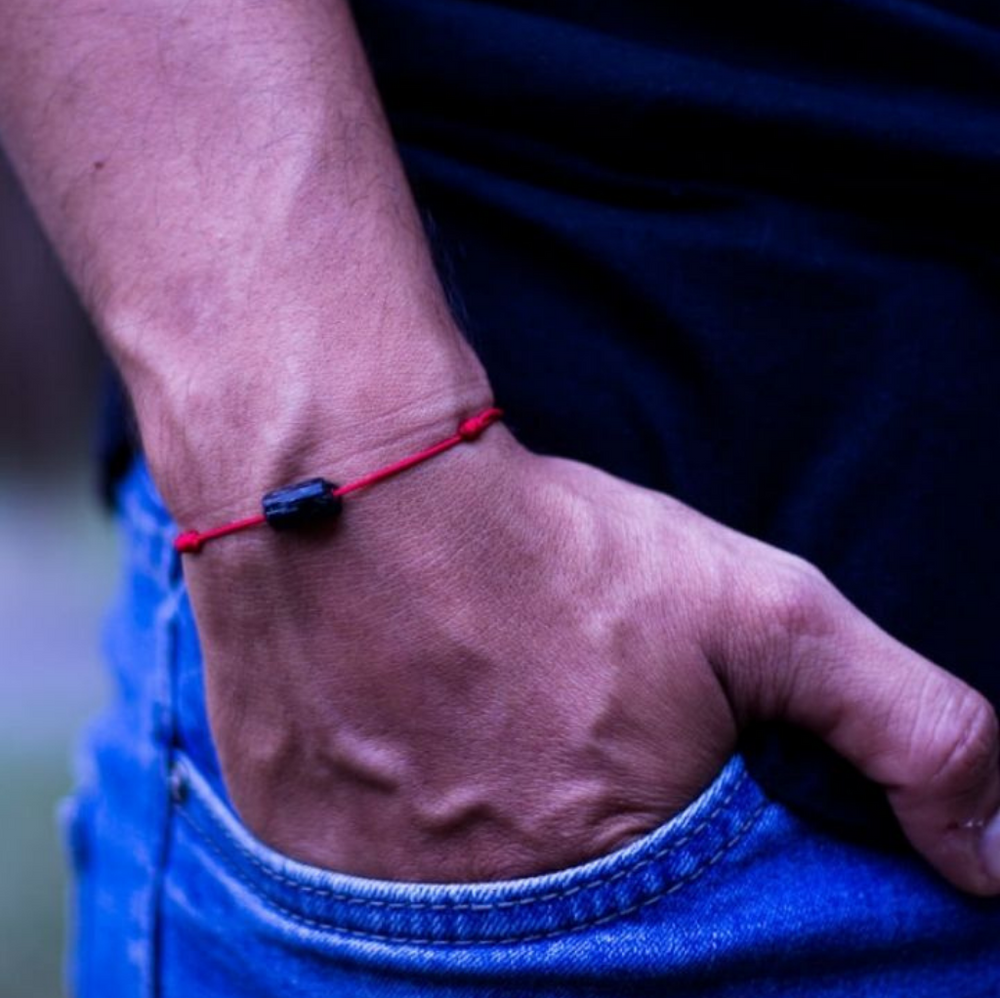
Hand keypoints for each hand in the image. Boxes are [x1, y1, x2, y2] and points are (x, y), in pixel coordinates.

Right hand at [183, 422, 999, 893]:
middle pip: (579, 946)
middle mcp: (499, 918)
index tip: (672, 847)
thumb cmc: (558, 553)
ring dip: (494, 861)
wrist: (360, 501)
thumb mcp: (764, 614)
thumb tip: (997, 856)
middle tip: (562, 775)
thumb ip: (903, 729)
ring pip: (471, 926)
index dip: (698, 912)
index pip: (698, 969)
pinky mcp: (307, 859)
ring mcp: (387, 900)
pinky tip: (416, 775)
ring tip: (489, 765)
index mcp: (623, 880)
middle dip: (592, 871)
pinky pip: (376, 901)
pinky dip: (409, 854)